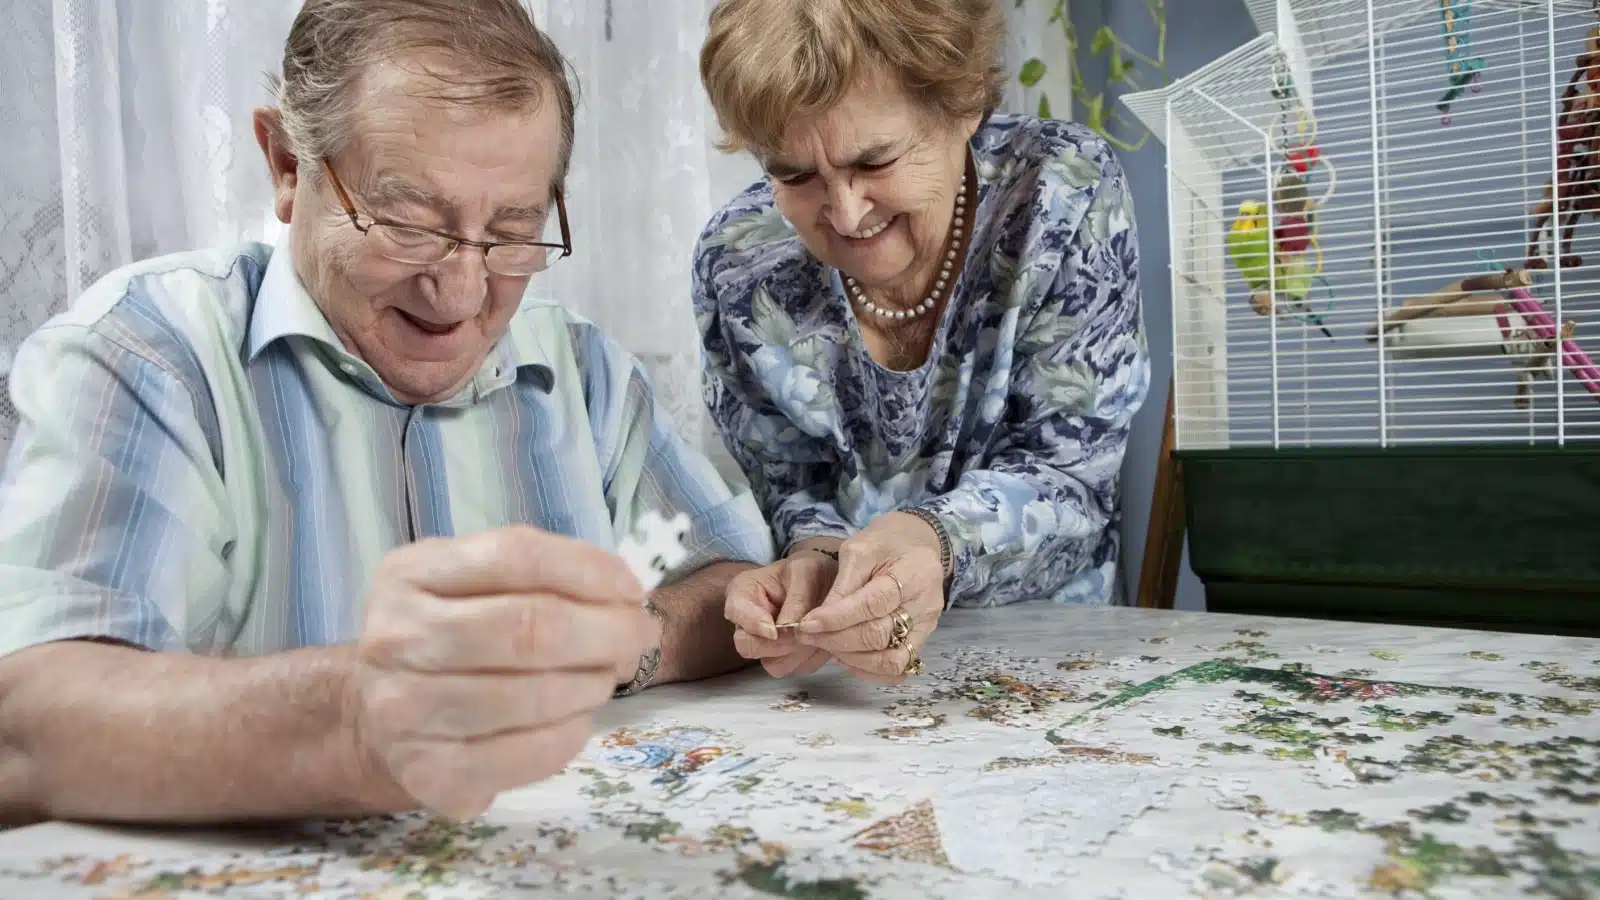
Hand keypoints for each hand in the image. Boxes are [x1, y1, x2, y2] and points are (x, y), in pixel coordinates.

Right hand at [348, 526, 655, 820]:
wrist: (378, 718)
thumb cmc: (451, 636)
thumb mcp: (475, 583)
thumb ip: (543, 576)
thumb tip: (628, 598)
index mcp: (410, 574)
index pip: (515, 556)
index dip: (589, 571)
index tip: (632, 590)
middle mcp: (396, 639)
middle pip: (529, 628)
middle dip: (607, 632)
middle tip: (637, 639)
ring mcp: (403, 711)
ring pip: (532, 695)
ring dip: (591, 685)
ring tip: (602, 678)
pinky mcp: (428, 774)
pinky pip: (528, 753)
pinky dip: (572, 734)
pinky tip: (576, 719)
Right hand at [723, 551, 836, 677]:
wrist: (828, 583)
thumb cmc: (811, 571)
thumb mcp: (807, 572)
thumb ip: (798, 598)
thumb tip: (789, 629)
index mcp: (743, 592)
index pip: (735, 611)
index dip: (752, 624)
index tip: (773, 631)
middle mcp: (748, 623)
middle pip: (748, 646)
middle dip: (779, 644)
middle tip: (804, 631)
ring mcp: (766, 645)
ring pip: (774, 664)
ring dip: (799, 652)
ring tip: (818, 630)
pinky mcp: (786, 659)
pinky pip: (796, 668)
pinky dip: (812, 657)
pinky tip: (822, 638)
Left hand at [795, 512, 943, 683]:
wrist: (916, 544)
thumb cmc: (885, 543)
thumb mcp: (859, 549)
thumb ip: (842, 585)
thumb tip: (817, 621)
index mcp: (911, 573)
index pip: (872, 604)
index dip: (836, 618)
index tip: (806, 623)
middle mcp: (925, 604)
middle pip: (879, 635)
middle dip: (837, 639)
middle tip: (808, 636)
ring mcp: (927, 626)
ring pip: (891, 660)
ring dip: (852, 659)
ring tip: (827, 645)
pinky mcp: (923, 640)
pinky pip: (898, 668)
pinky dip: (870, 669)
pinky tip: (847, 656)